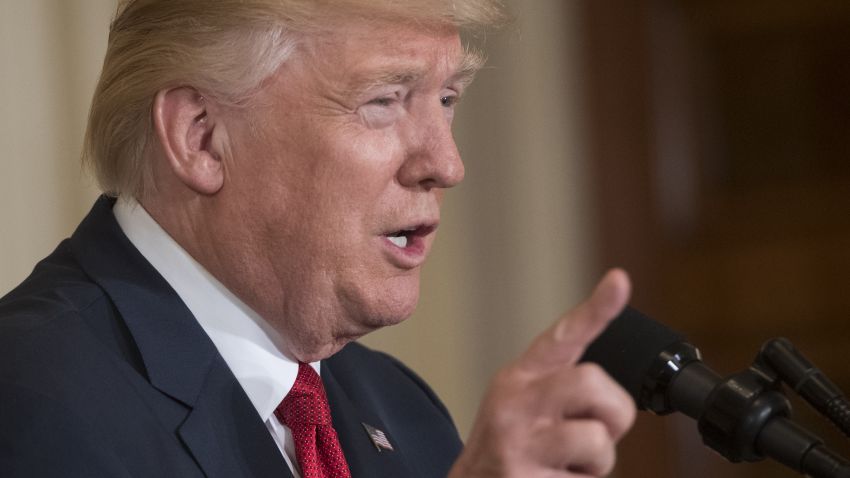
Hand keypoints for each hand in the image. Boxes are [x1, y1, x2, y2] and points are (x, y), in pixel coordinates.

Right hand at [449, 269, 635, 477]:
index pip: (561, 336)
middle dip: (613, 412)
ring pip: (598, 441)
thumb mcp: (521, 405)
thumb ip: (558, 387)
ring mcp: (519, 445)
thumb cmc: (508, 449)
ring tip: (568, 466)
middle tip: (598, 431)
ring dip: (597, 463)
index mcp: (518, 379)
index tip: (619, 280)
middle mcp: (514, 404)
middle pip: (593, 383)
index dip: (595, 309)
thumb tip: (610, 390)